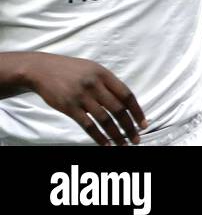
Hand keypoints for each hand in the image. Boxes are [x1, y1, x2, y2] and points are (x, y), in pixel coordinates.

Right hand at [21, 53, 145, 145]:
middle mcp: (95, 85)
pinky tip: (105, 144)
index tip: (143, 123)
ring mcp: (82, 97)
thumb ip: (108, 84)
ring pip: (105, 119)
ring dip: (116, 134)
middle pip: (118, 109)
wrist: (43, 69)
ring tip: (124, 144)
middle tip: (137, 138)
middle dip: (129, 126)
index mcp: (104, 75)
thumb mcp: (93, 69)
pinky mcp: (69, 107)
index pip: (126, 95)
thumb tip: (124, 101)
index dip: (137, 110)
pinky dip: (98, 136)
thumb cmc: (71, 70)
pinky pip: (88, 125)